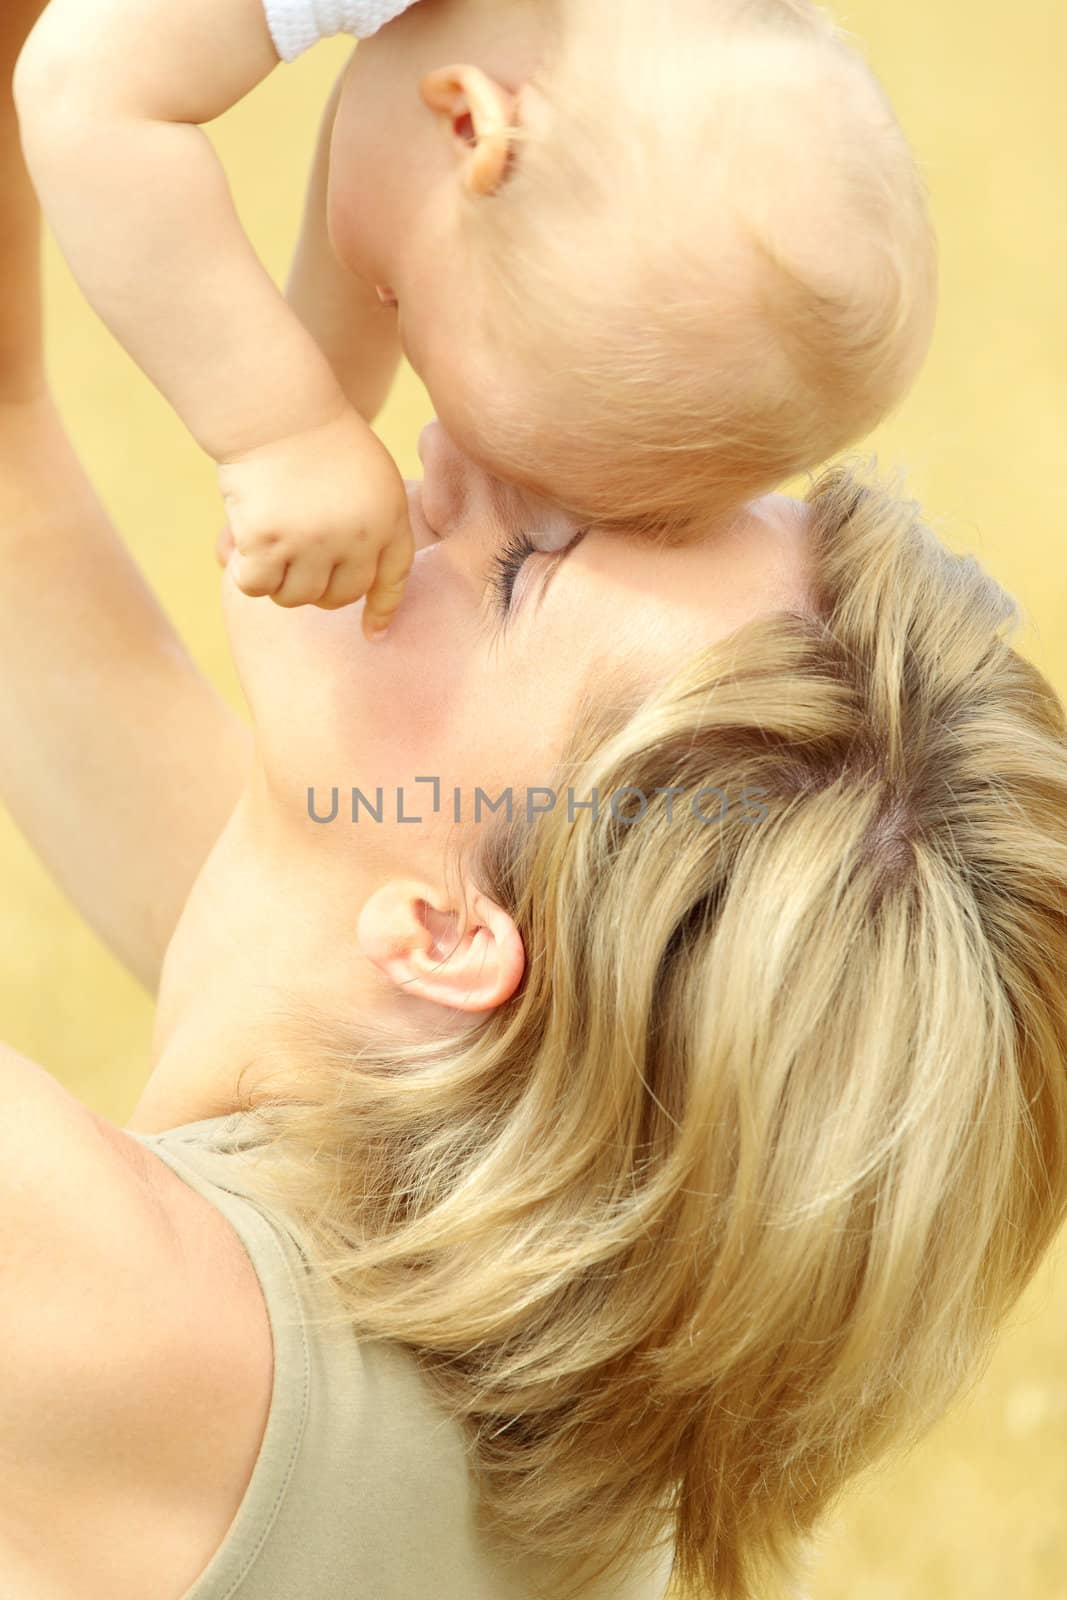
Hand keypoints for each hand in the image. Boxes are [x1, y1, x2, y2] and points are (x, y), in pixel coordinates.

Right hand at [217, 405, 414, 638]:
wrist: (276, 408)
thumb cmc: (316, 435)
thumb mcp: (368, 473)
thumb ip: (369, 524)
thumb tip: (354, 589)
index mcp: (388, 517)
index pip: (391, 579)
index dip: (382, 609)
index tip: (372, 633)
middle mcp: (357, 536)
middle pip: (338, 597)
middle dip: (316, 589)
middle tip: (294, 563)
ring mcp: (312, 541)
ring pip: (295, 597)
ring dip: (278, 582)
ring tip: (268, 547)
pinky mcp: (268, 541)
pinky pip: (256, 586)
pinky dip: (246, 576)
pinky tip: (240, 554)